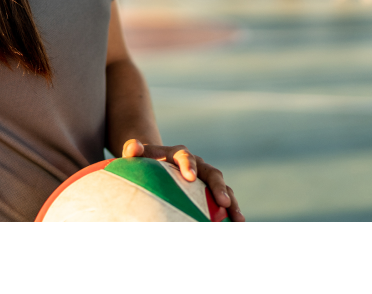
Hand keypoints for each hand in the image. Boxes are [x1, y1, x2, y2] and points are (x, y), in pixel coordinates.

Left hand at [122, 139, 244, 221]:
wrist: (156, 162)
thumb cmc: (145, 160)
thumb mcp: (137, 153)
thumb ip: (133, 148)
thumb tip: (133, 148)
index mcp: (179, 154)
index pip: (184, 156)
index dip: (188, 165)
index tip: (189, 177)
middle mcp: (197, 163)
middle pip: (211, 172)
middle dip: (219, 187)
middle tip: (224, 202)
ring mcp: (205, 177)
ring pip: (223, 187)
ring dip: (232, 201)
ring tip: (238, 219)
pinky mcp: (209, 190)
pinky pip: (223, 199)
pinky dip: (230, 210)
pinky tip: (235, 224)